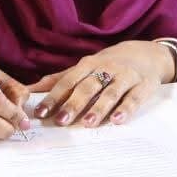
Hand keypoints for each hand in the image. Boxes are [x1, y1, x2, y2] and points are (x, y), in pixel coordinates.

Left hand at [28, 40, 172, 128]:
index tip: (40, 113)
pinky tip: (118, 120)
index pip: (67, 82)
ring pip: (110, 93)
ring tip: (88, 122)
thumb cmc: (109, 64)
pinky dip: (126, 109)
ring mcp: (125, 77)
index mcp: (87, 65)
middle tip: (61, 121)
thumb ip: (60, 79)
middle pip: (87, 87)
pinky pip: (134, 98)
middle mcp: (105, 69)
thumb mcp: (85, 68)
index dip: (53, 98)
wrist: (147, 54)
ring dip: (99, 108)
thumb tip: (30, 89)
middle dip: (73, 104)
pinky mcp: (143, 85)